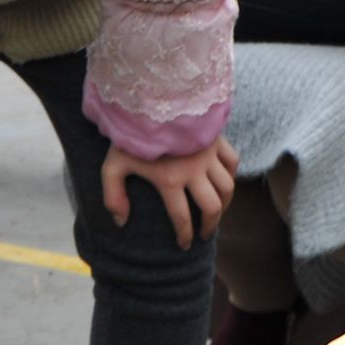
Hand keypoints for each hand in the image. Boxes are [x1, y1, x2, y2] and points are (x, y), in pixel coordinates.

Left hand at [102, 134, 240, 249]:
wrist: (152, 99)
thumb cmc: (129, 134)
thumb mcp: (112, 165)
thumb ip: (113, 196)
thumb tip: (121, 222)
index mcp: (170, 180)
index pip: (182, 218)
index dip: (185, 236)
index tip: (184, 245)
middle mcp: (194, 171)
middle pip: (212, 207)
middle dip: (210, 225)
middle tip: (204, 234)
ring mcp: (208, 155)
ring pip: (228, 187)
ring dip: (225, 204)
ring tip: (217, 211)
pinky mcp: (216, 140)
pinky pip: (232, 161)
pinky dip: (231, 174)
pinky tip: (225, 180)